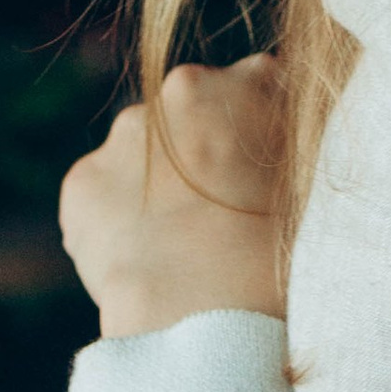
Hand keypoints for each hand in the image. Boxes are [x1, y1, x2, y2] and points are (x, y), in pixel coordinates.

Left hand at [60, 58, 286, 338]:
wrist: (204, 306)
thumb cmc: (277, 248)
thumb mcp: (308, 182)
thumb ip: (286, 143)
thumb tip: (277, 135)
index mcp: (241, 85)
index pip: (255, 88)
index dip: (262, 131)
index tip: (267, 171)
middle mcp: (171, 96)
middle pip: (189, 117)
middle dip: (202, 151)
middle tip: (224, 211)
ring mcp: (121, 139)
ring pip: (141, 156)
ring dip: (157, 184)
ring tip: (183, 244)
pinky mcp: (82, 184)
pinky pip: (102, 196)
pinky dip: (118, 219)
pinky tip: (145, 257)